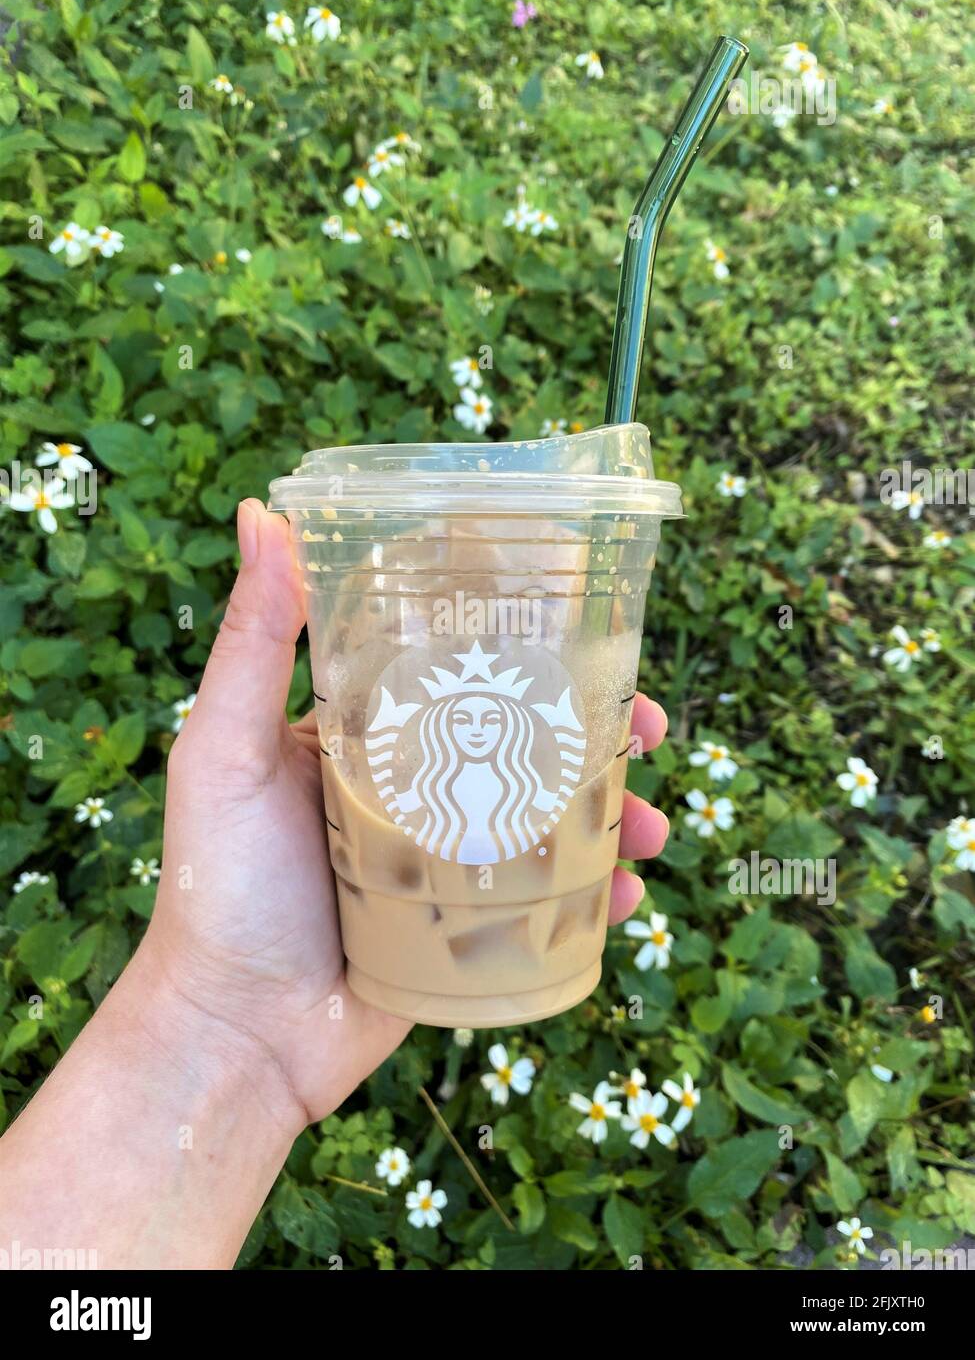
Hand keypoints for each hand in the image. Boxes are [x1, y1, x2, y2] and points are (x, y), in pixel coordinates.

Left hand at [140, 500, 670, 1126]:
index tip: (583, 626)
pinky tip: (626, 892)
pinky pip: (551, 901)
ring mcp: (448, 861)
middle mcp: (414, 788)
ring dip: (613, 811)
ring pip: (552, 818)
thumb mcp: (224, 749)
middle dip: (595, 731)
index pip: (458, 669)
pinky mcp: (470, 929)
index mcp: (366, 735)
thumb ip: (254, 642)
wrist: (237, 1033)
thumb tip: (260, 513)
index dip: (526, 646)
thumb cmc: (219, 884)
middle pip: (525, 740)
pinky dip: (598, 893)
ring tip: (647, 824)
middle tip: (646, 729)